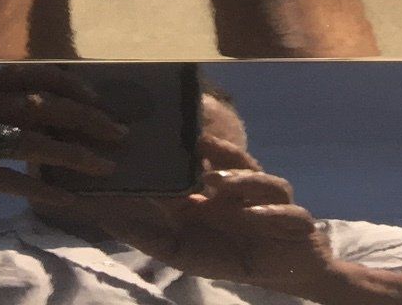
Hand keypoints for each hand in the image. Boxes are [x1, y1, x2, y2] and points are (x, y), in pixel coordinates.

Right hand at [0, 66, 125, 215]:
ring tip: (100, 166)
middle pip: (33, 102)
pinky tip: (62, 199)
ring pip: (22, 137)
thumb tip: (39, 116)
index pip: (26, 74)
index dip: (65, 82)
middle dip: (80, 116)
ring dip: (68, 152)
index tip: (96, 98)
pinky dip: (35, 188)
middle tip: (115, 133)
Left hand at [37, 137, 333, 296]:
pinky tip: (251, 215)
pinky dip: (269, 214)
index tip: (166, 129)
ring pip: (262, 180)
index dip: (189, 142)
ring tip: (216, 183)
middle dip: (216, 149)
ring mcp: (274, 200)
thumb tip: (104, 214)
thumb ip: (147, 233)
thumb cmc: (228, 253)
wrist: (283, 273)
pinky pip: (288, 213)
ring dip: (239, 180)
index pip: (205, 156)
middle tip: (194, 140)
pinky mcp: (297, 221)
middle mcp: (247, 184)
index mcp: (219, 184)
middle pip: (235, 158)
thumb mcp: (182, 249)